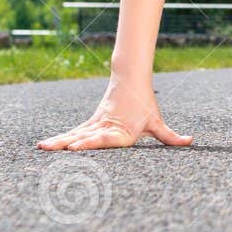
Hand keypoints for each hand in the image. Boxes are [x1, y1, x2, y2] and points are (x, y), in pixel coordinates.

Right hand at [36, 77, 194, 150]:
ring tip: (42, 148)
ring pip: (75, 133)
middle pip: (87, 136)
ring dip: (59, 141)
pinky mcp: (90, 123)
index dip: (92, 142)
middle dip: (72, 144)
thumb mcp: (157, 122)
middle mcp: (106, 127)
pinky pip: (73, 132)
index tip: (78, 146)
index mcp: (122, 130)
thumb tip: (190, 141)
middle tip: (56, 150)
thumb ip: (170, 136)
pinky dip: (60, 138)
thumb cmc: (145, 104)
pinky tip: (45, 146)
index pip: (106, 138)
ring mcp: (96, 124)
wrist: (131, 80)